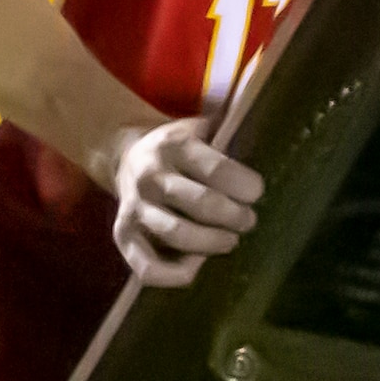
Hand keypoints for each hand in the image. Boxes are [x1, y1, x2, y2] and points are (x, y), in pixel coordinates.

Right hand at [97, 116, 262, 287]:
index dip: (244, 185)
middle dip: (234, 217)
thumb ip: (226, 124)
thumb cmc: (176, 148)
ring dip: (212, 243)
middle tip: (248, 221)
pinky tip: (197, 264)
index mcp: (174, 146)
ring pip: (177, 234)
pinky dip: (176, 274)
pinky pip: (148, 267)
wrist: (125, 157)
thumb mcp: (197, 126)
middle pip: (202, 203)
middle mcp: (150, 176)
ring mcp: (134, 208)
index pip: (216, 169)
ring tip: (230, 241)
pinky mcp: (123, 235)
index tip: (257, 193)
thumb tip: (253, 107)